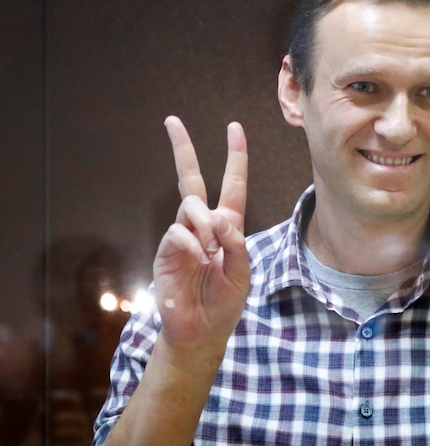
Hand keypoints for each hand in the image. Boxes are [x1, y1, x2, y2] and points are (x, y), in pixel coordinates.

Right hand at [153, 116, 249, 358]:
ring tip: (210, 248)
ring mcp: (182, 235)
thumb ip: (235, 242)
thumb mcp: (242, 271)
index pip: (231, 184)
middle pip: (191, 179)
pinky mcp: (166, 250)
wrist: (201, 329)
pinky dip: (192, 242)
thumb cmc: (225, 301)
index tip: (234, 128)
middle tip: (172, 120)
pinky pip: (178, 233)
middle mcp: (203, 225)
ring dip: (205, 222)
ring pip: (190, 205)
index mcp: (228, 226)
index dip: (235, 157)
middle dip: (184, 149)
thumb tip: (217, 217)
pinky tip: (199, 257)